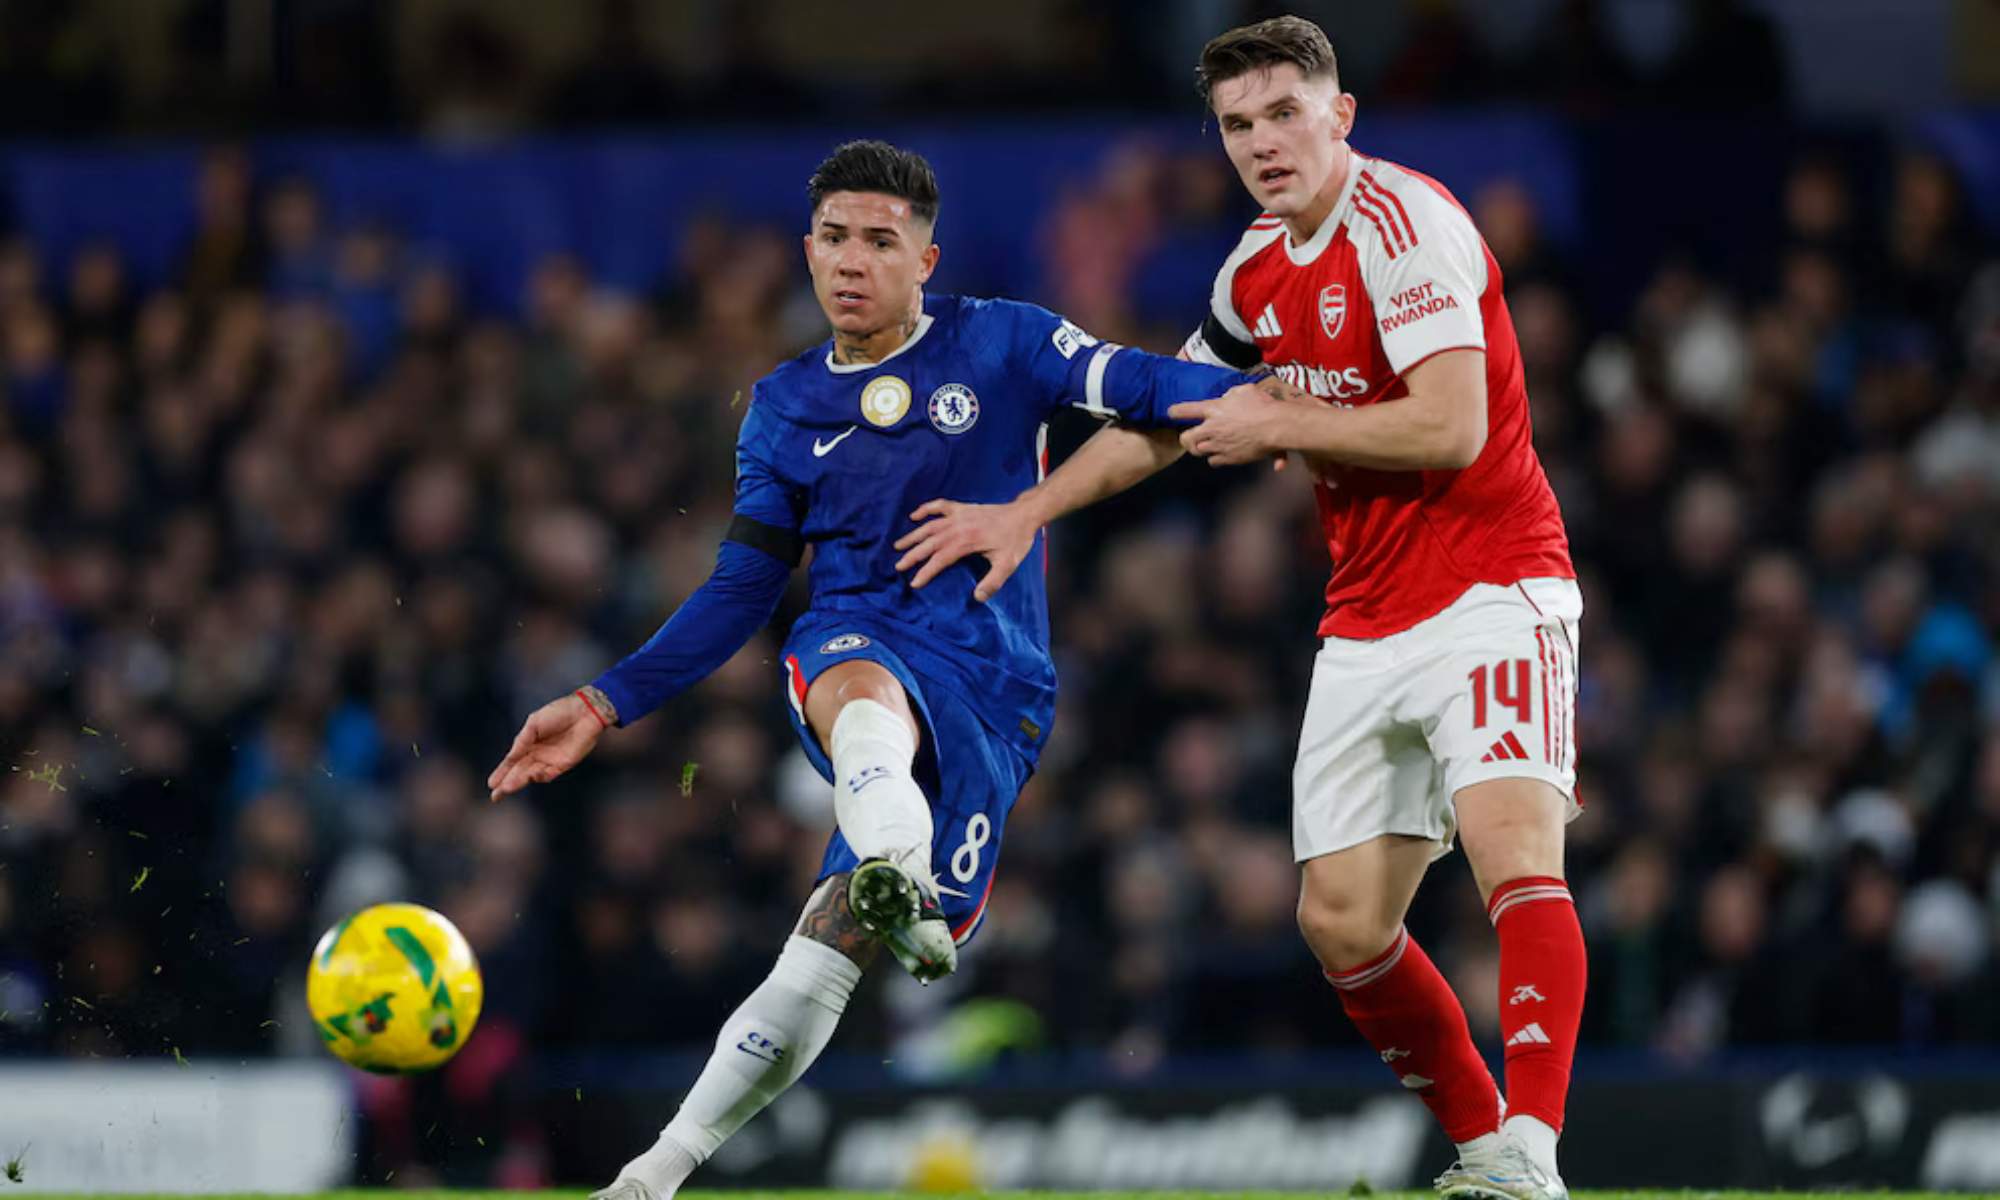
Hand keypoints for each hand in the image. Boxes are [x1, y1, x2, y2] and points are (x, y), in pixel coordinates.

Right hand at [487, 692, 606, 801]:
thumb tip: (510, 758)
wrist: (584, 712)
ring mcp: (550, 760)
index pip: (512, 761)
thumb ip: (522, 741)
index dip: (502, 772)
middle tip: (495, 796)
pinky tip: (531, 776)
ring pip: (531, 775)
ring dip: (518, 782)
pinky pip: (548, 774)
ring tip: (506, 788)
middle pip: (519, 772)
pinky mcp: (563, 765)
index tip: (491, 783)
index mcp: (529, 743)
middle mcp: (538, 754)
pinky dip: (539, 777)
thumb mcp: (534, 723)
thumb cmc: (559, 712)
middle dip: (506, 784)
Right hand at [892, 498, 1036, 601]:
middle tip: (898, 567)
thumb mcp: (1008, 564)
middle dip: (913, 555)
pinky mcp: (962, 508)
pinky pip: (939, 506)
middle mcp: (958, 526)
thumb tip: (977, 598)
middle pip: (930, 542)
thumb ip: (993, 582)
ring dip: (913, 535)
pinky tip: (914, 516)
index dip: (926, 571)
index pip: (940, 559)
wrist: (1023, 515)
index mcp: (967, 541)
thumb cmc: (1016, 540)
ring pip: (930, 525)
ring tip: (898, 546)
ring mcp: (959, 515)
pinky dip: (925, 509)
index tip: (914, 583)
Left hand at [1168, 379, 1302, 466]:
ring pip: (1198, 451)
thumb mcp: (1245, 391)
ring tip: (1206, 444)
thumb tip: (1227, 398)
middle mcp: (1211, 429)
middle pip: (1186, 438)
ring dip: (1200, 448)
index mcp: (1213, 409)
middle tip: (1190, 436)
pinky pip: (1213, 461)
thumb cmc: (1263, 406)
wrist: (1274, 427)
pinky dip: (1215, 458)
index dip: (1175, 411)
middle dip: (1185, 438)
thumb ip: (1231, 394)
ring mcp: (1218, 445)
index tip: (1171, 412)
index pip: (1185, 410)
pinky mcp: (1228, 458)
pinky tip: (1221, 454)